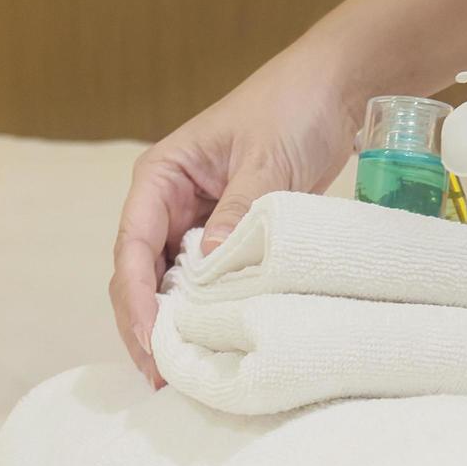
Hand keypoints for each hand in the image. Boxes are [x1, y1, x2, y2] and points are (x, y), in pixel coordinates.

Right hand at [109, 59, 360, 385]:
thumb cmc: (293, 108)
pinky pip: (206, 284)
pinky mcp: (226, 239)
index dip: (135, 297)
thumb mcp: (267, 160)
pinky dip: (205, 315)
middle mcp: (168, 203)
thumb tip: (210, 266)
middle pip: (138, 274)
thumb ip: (239, 212)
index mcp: (162, 176)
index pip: (132, 245)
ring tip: (178, 375)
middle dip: (144, 325)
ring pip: (168, 285)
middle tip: (160, 375)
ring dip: (172, 326)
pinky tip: (212, 347)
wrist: (335, 90)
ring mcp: (195, 224)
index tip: (150, 339)